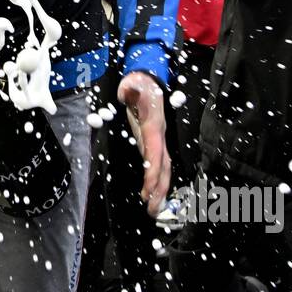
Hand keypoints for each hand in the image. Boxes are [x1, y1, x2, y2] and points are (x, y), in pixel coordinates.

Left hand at [117, 71, 169, 213]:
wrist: (148, 82)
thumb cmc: (140, 85)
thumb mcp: (133, 84)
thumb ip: (130, 88)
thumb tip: (127, 89)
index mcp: (154, 126)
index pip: (155, 152)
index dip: (153, 170)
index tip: (148, 188)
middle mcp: (159, 136)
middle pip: (163, 166)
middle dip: (159, 188)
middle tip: (152, 209)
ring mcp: (157, 141)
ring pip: (163, 168)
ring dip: (160, 189)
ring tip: (153, 209)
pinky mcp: (152, 144)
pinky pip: (158, 165)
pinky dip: (156, 181)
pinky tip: (151, 194)